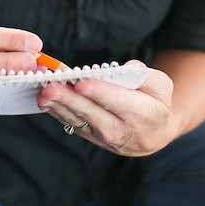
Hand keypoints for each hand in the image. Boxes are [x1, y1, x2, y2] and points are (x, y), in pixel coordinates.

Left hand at [36, 59, 180, 156]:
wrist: (153, 134)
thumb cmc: (156, 103)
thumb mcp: (162, 86)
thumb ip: (147, 75)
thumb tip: (129, 67)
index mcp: (140, 113)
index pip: (116, 101)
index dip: (97, 91)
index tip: (81, 82)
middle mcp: (120, 129)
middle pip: (91, 112)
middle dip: (69, 99)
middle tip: (51, 87)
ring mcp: (103, 136)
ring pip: (77, 120)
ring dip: (57, 106)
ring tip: (42, 93)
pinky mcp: (91, 137)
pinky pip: (72, 124)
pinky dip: (57, 112)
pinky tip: (45, 101)